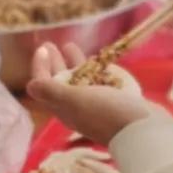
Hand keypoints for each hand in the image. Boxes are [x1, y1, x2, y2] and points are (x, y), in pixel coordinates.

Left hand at [27, 42, 153, 145]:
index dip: (41, 68)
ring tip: (69, 44)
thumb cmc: (107, 112)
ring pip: (79, 79)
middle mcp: (78, 105)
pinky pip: (98, 79)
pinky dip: (92, 67)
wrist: (142, 127)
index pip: (46, 86)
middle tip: (48, 44)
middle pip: (60, 81)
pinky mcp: (113, 97)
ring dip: (72, 61)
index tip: (42, 49)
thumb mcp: (77, 100)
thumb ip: (53, 92)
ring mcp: (96, 101)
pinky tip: (94, 58)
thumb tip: (29, 86)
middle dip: (54, 63)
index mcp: (65, 107)